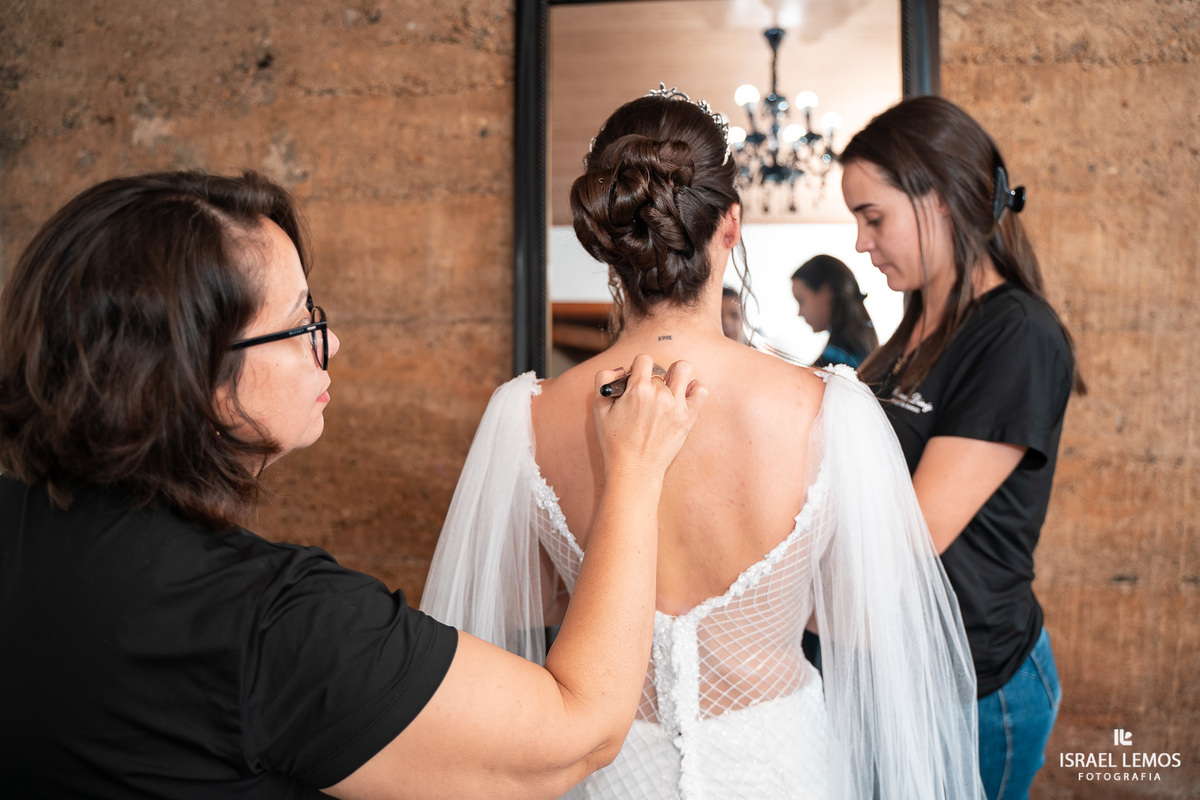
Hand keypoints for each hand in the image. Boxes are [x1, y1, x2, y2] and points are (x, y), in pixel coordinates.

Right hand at [593, 354, 705, 481]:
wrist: (634, 471)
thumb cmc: (614, 441)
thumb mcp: (599, 408)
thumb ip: (603, 379)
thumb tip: (620, 368)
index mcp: (637, 389)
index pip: (643, 359)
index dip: (637, 368)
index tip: (634, 383)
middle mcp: (659, 394)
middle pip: (660, 370)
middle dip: (652, 380)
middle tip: (645, 399)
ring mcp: (677, 405)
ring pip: (683, 370)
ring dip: (675, 375)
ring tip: (668, 389)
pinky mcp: (689, 417)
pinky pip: (701, 389)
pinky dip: (694, 388)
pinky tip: (683, 396)